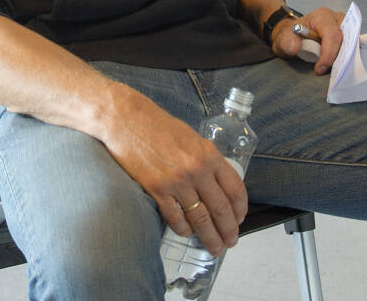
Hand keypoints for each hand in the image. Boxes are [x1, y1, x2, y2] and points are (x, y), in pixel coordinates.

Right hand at [97, 88, 247, 256]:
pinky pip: (176, 218)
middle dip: (228, 230)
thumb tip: (216, 183)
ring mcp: (176, 182)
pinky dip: (184, 229)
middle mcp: (196, 169)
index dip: (240, 209)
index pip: (235, 189)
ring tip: (214, 246)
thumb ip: (206, 159)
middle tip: (231, 241)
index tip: (240, 219)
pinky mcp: (157, 190)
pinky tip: (188, 233)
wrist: (126, 120)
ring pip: (201, 219)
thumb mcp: (191, 137)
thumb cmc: (157, 125)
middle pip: (221, 209)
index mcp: (208, 154)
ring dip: (210, 237)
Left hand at [269, 7, 344, 74]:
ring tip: (330, 70)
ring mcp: (344, 29)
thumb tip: (295, 48)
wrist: (293, 35)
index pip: (332, 35)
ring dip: (342, 60)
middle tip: (328, 71)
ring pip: (351, 47)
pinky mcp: (346, 39)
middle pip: (346, 41)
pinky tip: (336, 68)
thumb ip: (287, 42)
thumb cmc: (291, 34)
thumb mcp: (283, 38)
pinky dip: (344, 60)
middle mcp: (337, 20)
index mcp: (322, 16)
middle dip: (339, 58)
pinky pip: (351, 51)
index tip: (319, 68)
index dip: (329, 53)